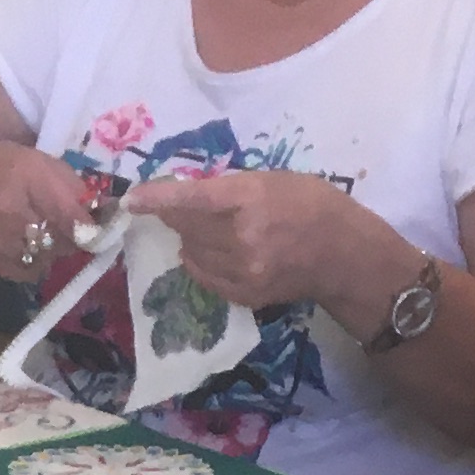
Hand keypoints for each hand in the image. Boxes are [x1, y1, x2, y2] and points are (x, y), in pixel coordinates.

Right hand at [0, 135, 96, 290]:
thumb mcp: (34, 161)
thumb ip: (69, 185)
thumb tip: (102, 212)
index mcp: (26, 178)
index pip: (77, 217)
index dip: (95, 223)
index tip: (103, 222)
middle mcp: (14, 217)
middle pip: (68, 241)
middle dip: (73, 232)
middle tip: (60, 216)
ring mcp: (3, 248)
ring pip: (52, 258)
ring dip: (54, 246)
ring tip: (36, 226)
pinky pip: (33, 271)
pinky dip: (36, 259)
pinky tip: (22, 241)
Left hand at [145, 169, 365, 320]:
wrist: (342, 254)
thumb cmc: (311, 204)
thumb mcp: (273, 180)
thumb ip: (232, 187)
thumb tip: (191, 194)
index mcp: (250, 200)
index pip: (193, 200)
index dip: (159, 199)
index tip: (132, 199)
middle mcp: (242, 238)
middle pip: (187, 228)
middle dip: (174, 215)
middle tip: (172, 207)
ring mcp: (242, 271)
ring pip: (192, 253)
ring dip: (188, 238)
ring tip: (202, 227)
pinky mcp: (243, 294)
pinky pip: (204, 276)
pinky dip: (198, 261)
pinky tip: (207, 251)